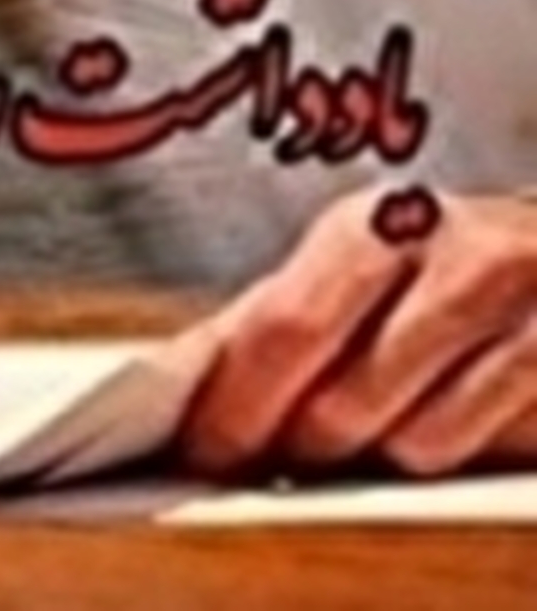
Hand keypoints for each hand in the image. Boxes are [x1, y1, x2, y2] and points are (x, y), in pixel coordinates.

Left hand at [177, 189, 536, 477]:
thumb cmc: (428, 270)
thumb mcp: (343, 271)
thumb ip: (264, 325)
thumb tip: (179, 388)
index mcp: (376, 225)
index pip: (285, 329)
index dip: (234, 406)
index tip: (201, 450)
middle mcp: (461, 257)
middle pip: (339, 406)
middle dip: (292, 448)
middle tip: (275, 455)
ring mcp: (531, 312)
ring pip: (411, 448)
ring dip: (375, 456)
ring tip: (370, 424)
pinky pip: (483, 454)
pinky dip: (445, 452)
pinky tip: (435, 419)